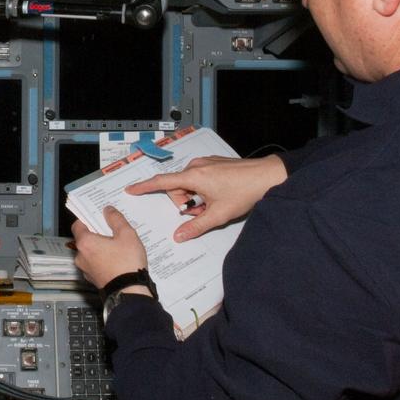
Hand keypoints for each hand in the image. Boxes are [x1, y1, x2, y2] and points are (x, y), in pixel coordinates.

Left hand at [71, 206, 147, 290]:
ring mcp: (85, 270)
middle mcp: (80, 256)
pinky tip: (117, 260)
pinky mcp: (93, 279)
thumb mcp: (127, 235)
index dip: (87, 219)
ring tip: (117, 246)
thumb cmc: (127, 263)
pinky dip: (102, 260)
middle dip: (97, 234)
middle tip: (111, 230)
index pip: (77, 225)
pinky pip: (95, 264)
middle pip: (84, 239)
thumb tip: (108, 210)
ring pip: (90, 253)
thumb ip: (116, 219)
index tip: (97, 216)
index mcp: (85, 243)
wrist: (129, 292)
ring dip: (100, 248)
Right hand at [124, 154, 286, 241]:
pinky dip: (203, 190)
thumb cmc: (244, 192)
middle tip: (203, 212)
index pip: (162, 182)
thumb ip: (196, 226)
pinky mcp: (214, 163)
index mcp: (193, 176)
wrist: (268, 176)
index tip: (131, 190)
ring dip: (196, 198)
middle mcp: (196, 166)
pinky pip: (199, 178)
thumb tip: (179, 236)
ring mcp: (206, 163)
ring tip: (214, 205)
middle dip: (185, 203)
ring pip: (189, 184)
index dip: (145, 187)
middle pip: (177, 188)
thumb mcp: (219, 215)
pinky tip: (219, 196)